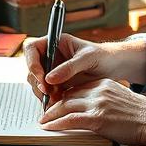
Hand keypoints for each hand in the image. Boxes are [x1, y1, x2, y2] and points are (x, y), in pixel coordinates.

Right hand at [25, 34, 145, 102]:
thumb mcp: (88, 59)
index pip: (32, 49)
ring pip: (37, 82)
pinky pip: (47, 92)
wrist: (114, 68)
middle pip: (32, 68)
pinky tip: (59, 102)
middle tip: (49, 93)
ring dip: (43, 92)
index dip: (32, 63)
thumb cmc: (103, 56)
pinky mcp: (57, 84)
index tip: (41, 77)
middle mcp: (51, 56)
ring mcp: (52, 70)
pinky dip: (50, 99)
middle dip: (38, 82)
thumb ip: (69, 68)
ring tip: (57, 98)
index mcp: (55, 42)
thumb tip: (49, 78)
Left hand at [39, 78, 145, 145]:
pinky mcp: (97, 118)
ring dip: (51, 115)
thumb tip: (96, 110)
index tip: (57, 103)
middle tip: (45, 113)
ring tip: (43, 121)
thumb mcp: (123, 100)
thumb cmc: (142, 116)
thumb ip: (107, 100)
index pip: (78, 87)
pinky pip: (70, 120)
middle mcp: (99, 90)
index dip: (64, 96)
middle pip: (68, 95)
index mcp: (105, 83)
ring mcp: (98, 103)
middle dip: (54, 104)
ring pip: (65, 106)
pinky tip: (49, 128)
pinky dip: (57, 124)